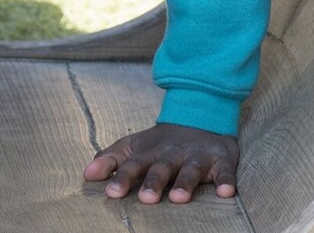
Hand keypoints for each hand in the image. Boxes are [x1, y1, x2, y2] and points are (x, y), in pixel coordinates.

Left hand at [82, 122, 238, 203]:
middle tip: (146, 199)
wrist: (201, 115)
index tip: (111, 192)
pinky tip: (227, 193)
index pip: (133, 165)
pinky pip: (226, 172)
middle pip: (162, 168)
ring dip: (186, 183)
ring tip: (179, 198)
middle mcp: (172, 154)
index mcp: (150, 153)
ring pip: (191, 170)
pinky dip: (227, 181)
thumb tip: (86, 174)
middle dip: (154, 182)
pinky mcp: (221, 160)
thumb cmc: (162, 142)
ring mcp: (197, 157)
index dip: (122, 178)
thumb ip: (111, 158)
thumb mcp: (135, 146)